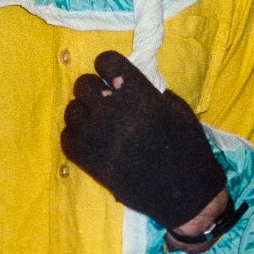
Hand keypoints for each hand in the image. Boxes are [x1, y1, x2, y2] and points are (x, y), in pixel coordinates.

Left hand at [61, 51, 225, 230]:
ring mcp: (95, 135)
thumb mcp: (178, 110)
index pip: (105, 61)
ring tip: (100, 126)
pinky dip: (77, 137)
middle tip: (107, 105)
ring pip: (71, 110)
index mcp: (137, 93)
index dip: (108, 69)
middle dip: (94, 91)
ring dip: (84, 114)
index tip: (113, 79)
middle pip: (82, 84)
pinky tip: (93, 142)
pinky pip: (66, 136)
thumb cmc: (188, 149)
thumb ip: (150, 92)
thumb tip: (127, 83)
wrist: (183, 192)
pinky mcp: (86, 159)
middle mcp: (112, 110)